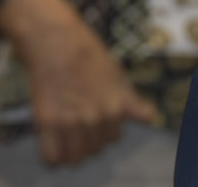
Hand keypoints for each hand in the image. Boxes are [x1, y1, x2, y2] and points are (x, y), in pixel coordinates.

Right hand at [0, 0, 160, 165]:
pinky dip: (51, 154)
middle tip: (75, 117)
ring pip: (74, 158)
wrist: (56, 40)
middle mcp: (97, 120)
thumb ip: (131, 101)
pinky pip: (52, 158)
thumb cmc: (87, 53)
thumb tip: (150, 118)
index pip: (113, 138)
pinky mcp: (47, 122)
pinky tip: (49, 139)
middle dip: (86, 139)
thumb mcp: (117, 75)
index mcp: (116, 109)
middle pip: (94, 150)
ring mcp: (72, 122)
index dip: (102, 128)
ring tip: (62, 129)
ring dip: (69, 148)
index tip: (92, 115)